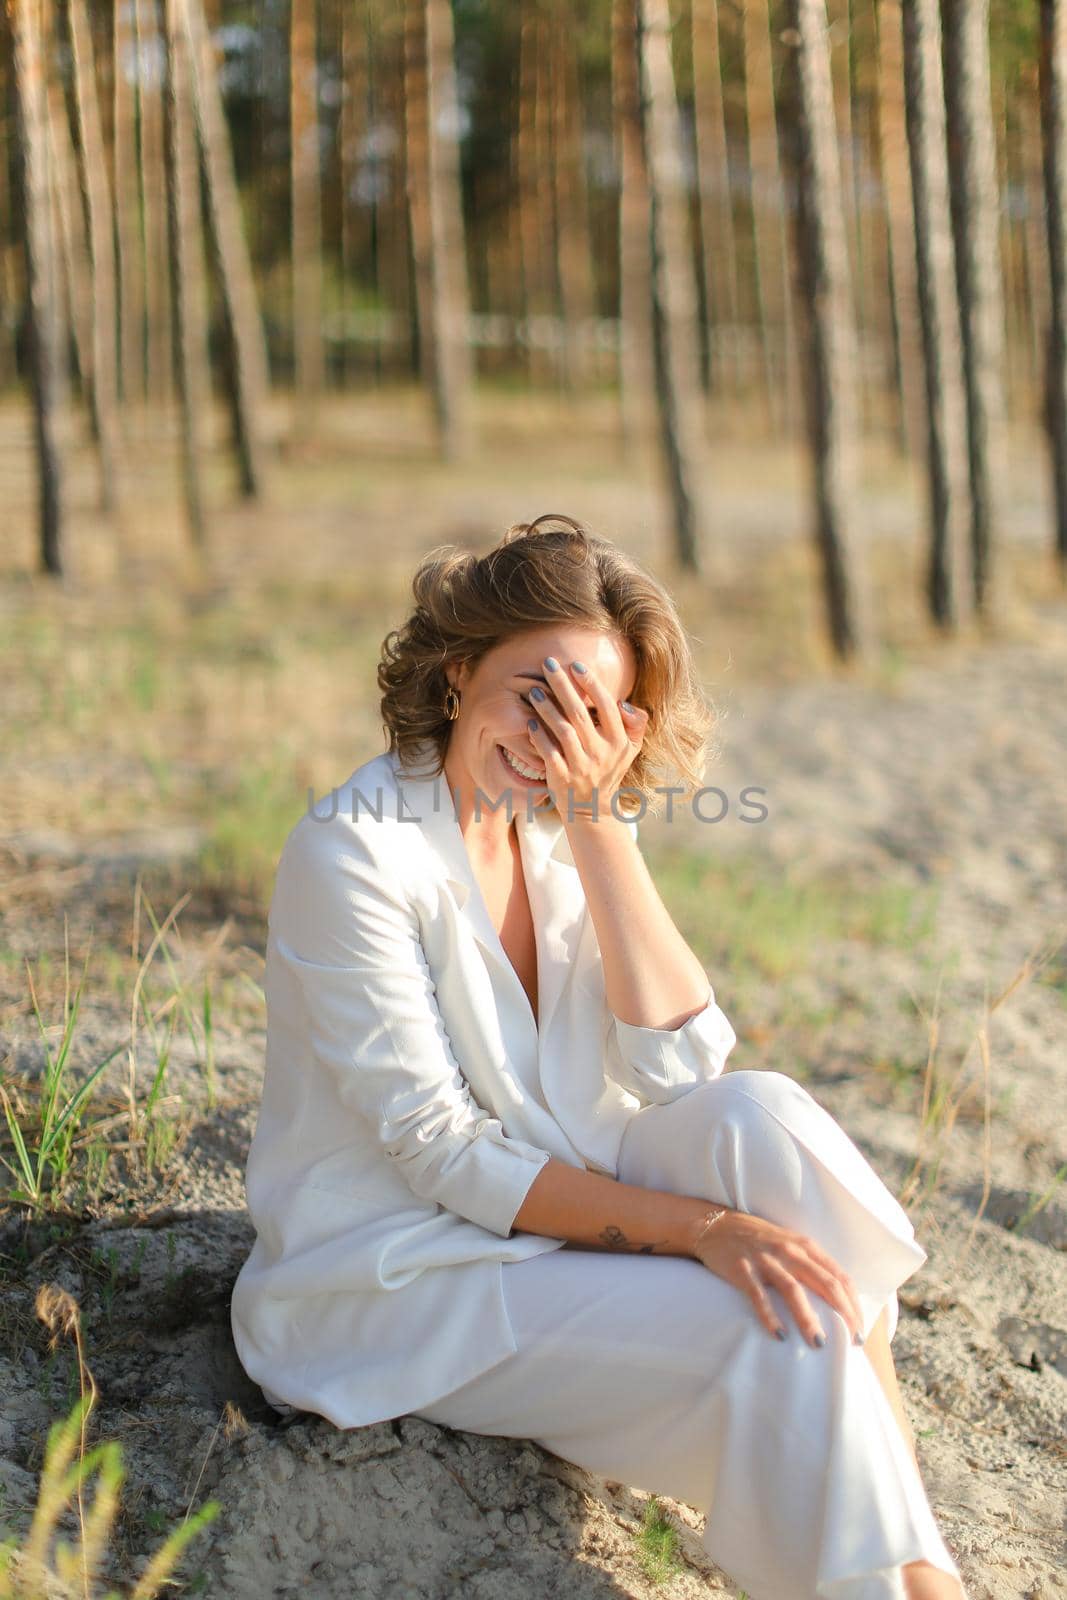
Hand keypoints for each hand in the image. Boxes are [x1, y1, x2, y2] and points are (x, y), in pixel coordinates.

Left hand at [523, 656, 647, 817]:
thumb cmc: (609, 769)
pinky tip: (529, 722)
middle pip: (580, 713)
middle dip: (562, 686)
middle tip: (548, 664)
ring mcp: (581, 766)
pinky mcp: (562, 778)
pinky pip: (548, 754)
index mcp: (619, 741)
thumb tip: (624, 703)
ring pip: (562, 731)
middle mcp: (601, 753)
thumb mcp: (631, 749)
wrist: (592, 808)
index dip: (592, 683)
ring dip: (547, 709)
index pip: (606, 706)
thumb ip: (636, 723)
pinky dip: (539, 737)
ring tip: (534, 691)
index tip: (576, 665)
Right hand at [689, 1207, 865, 1347]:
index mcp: (807, 1247)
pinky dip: (770, 1316)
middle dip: (842, 1314)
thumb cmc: (761, 1241)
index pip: (840, 1278)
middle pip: (825, 1284)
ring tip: (819, 1344)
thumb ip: (812, 1267)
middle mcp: (790, 1252)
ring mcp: (766, 1260)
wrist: (718, 1226)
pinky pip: (758, 1295)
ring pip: (793, 1290)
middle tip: (851, 1341)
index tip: (860, 1331)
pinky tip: (779, 1335)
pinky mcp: (742, 1269)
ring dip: (808, 1318)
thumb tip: (838, 1302)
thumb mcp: (792, 1247)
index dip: (853, 1305)